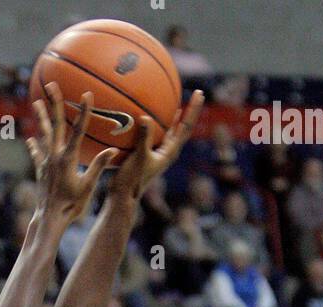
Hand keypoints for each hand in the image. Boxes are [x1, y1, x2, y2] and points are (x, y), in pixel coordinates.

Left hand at [27, 82, 117, 226]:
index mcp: (68, 158)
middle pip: (55, 124)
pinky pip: (37, 153)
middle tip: (51, 85)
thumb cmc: (71, 206)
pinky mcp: (40, 170)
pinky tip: (30, 138)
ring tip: (36, 101)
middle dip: (54, 103)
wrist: (49, 219)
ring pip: (43, 134)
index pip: (78, 130)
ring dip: (40, 117)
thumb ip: (98, 166)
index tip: (86, 94)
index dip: (83, 112)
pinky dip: (35, 145)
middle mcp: (54, 156)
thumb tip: (113, 151)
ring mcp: (45, 162)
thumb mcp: (88, 187)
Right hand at [107, 89, 204, 208]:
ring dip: (175, 117)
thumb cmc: (132, 180)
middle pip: (183, 127)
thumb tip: (145, 117)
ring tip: (178, 102)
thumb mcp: (138, 158)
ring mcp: (157, 153)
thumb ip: (143, 138)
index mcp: (170, 151)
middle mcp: (167, 151)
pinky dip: (155, 124)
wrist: (123, 197)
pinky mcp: (147, 154)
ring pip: (170, 131)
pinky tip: (148, 114)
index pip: (186, 127)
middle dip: (190, 110)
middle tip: (197, 93)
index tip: (200, 93)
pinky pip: (155, 135)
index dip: (193, 109)